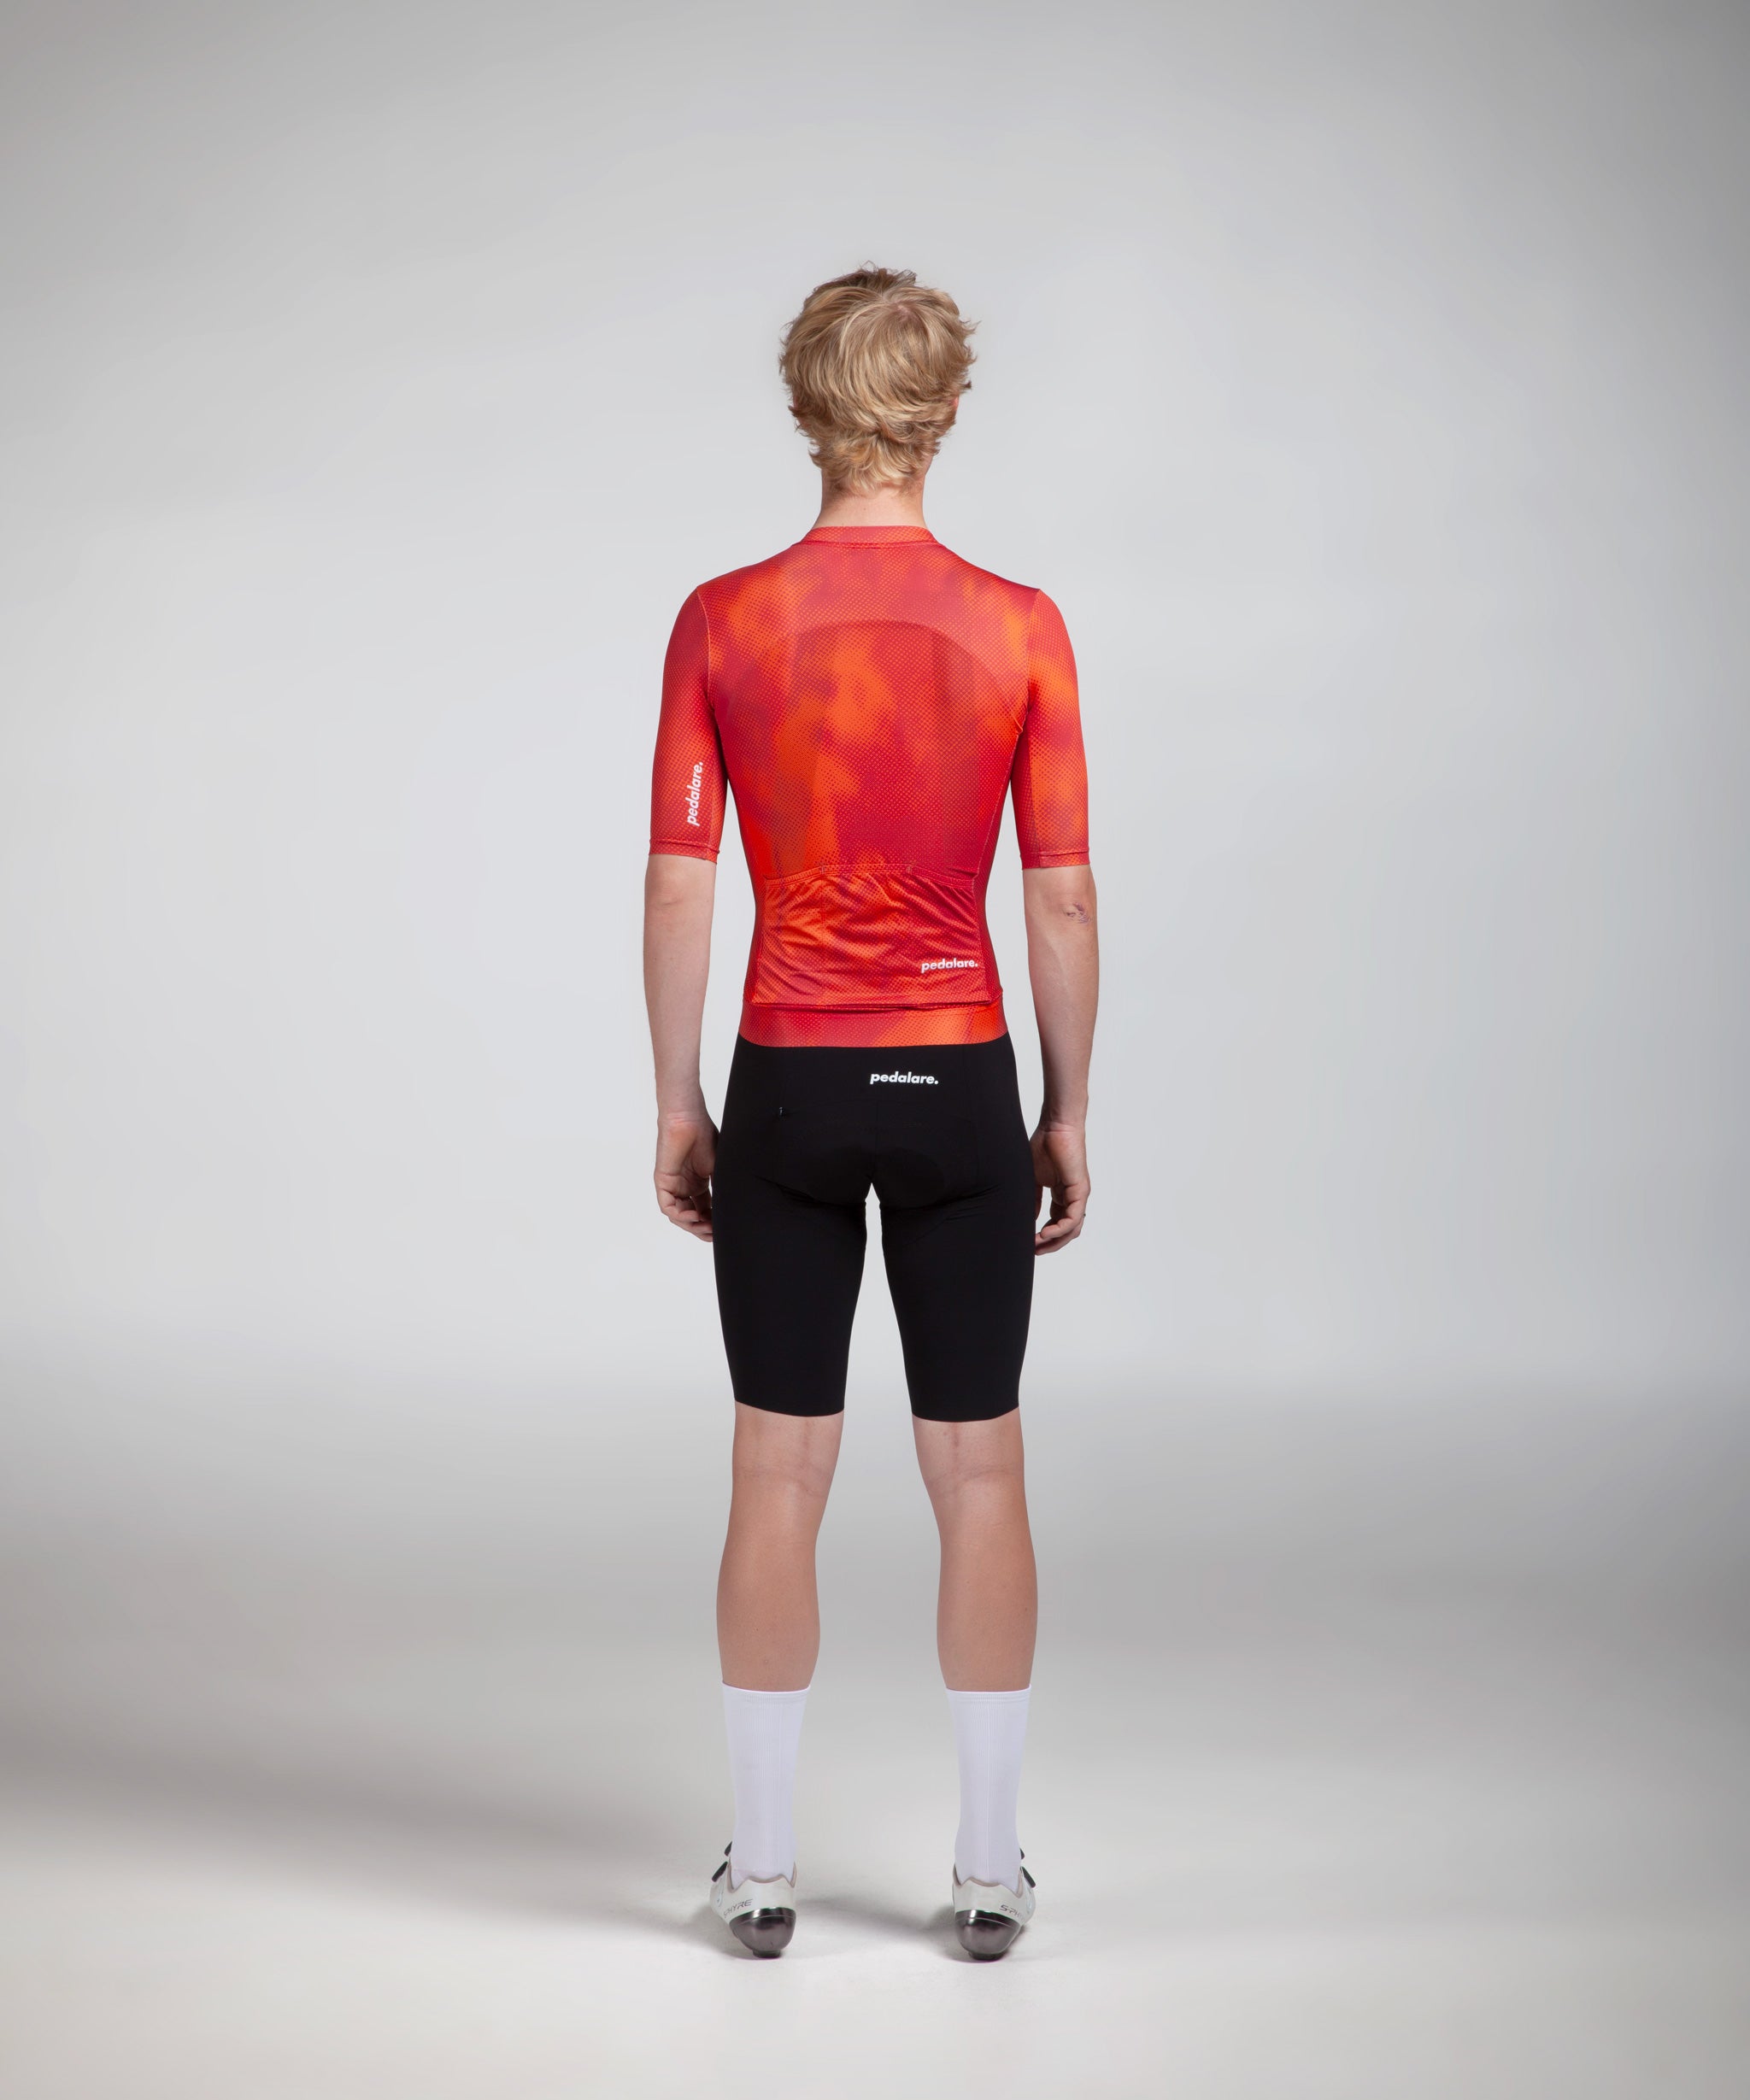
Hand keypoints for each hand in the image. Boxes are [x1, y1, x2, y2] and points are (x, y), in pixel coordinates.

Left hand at [654, 1113, 717, 1240]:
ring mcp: (673, 1185)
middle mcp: (684, 1187)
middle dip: (703, 1229)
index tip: (724, 1230)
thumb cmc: (704, 1135)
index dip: (714, 1223)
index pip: (705, 1211)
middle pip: (692, 1217)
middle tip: (715, 1234)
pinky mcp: (663, 1182)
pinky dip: (680, 1215)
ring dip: (692, 1225)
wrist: (689, 1119)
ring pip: (679, 1216)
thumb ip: (723, 1189)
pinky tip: (694, 1216)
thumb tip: (735, 1208)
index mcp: (698, 1184)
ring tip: (706, 1227)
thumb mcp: (720, 1168)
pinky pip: (668, 1206)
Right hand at [1031, 1122, 1088, 1253]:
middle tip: (1033, 1251)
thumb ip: (1033, 1200)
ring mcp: (1078, 1195)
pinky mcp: (1080, 1191)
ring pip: (1072, 1229)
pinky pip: (1073, 1218)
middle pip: (1066, 1231)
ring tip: (1037, 1245)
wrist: (1055, 1127)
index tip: (1028, 1242)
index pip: (1056, 1222)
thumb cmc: (1044, 1145)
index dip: (1044, 1235)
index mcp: (1061, 1194)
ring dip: (1055, 1241)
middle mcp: (1072, 1197)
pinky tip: (1044, 1234)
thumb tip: (1030, 1219)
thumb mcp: (1033, 1179)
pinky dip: (1059, 1229)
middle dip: (1050, 1244)